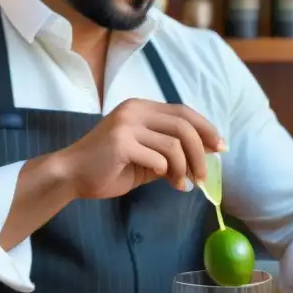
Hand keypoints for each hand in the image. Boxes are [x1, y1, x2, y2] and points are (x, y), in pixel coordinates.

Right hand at [58, 98, 224, 199]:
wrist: (71, 176)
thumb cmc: (109, 167)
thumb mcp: (147, 157)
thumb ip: (172, 151)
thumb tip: (207, 153)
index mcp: (141, 107)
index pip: (183, 111)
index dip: (206, 128)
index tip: (220, 147)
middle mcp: (135, 110)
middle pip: (184, 125)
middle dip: (201, 152)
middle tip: (205, 175)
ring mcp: (127, 124)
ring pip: (175, 144)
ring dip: (186, 168)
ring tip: (183, 185)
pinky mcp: (120, 143)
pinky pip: (158, 158)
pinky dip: (168, 173)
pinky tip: (168, 183)